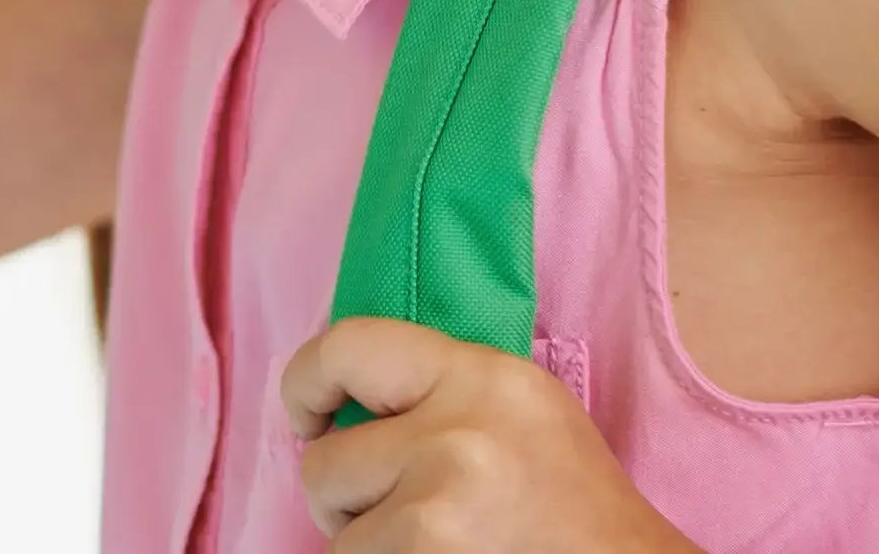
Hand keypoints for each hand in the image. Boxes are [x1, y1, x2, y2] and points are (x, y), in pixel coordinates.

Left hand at [280, 319, 694, 553]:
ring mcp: (439, 499)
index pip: (348, 344)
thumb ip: (438, 395)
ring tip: (439, 546)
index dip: (305, 383)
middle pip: (325, 460)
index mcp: (484, 376)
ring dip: (371, 547)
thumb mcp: (519, 415)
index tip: (306, 417)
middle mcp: (458, 428)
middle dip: (347, 499)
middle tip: (406, 518)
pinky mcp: (427, 552)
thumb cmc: (573, 512)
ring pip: (337, 530)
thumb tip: (336, 403)